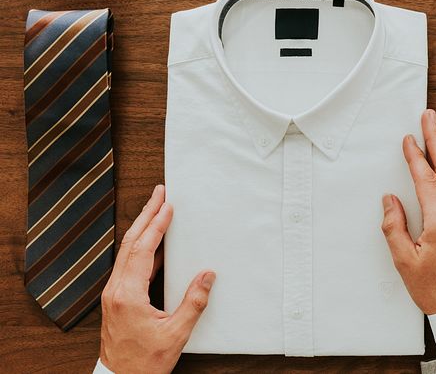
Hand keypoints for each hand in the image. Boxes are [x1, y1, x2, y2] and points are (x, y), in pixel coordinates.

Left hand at [99, 184, 214, 373]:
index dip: (156, 225)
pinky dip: (141, 248)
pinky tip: (153, 244)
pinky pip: (128, 265)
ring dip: (142, 229)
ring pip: (127, 252)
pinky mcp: (116, 300)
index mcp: (127, 295)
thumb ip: (194, 302)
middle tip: (158, 193)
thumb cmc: (144, 363)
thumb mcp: (175, 333)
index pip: (142, 249)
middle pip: (130, 243)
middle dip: (146, 215)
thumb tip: (207, 275)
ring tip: (156, 210)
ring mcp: (113, 295)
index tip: (167, 206)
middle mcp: (115, 290)